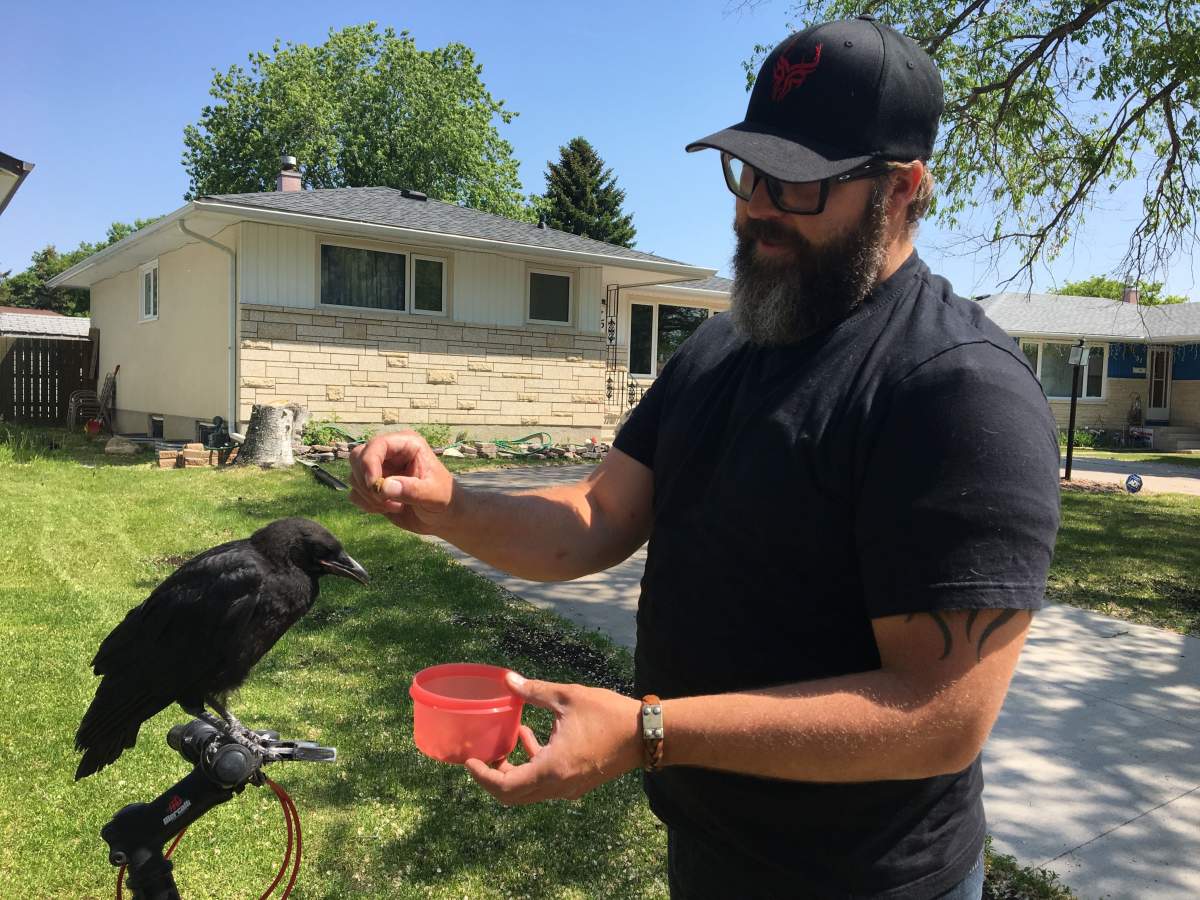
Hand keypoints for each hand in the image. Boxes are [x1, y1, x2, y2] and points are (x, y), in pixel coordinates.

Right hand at [348, 430, 456, 534]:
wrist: (442, 517)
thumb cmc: (444, 500)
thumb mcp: (433, 495)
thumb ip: (411, 490)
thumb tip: (383, 487)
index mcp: (407, 444)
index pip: (376, 444)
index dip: (369, 463)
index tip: (374, 485)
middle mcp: (390, 453)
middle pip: (357, 456)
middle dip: (365, 481)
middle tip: (384, 499)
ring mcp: (379, 469)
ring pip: (354, 476)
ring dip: (369, 496)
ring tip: (395, 506)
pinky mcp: (373, 487)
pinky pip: (355, 493)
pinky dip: (366, 504)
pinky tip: (388, 509)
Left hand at [465, 671, 643, 804]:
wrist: (647, 734)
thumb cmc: (609, 714)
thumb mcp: (567, 697)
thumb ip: (534, 691)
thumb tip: (507, 679)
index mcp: (551, 769)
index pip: (505, 787)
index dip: (482, 777)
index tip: (469, 761)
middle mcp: (558, 787)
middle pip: (513, 795)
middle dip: (493, 775)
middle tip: (483, 753)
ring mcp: (569, 789)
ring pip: (529, 790)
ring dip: (513, 769)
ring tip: (509, 737)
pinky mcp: (578, 783)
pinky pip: (545, 783)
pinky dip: (532, 766)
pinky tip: (532, 735)